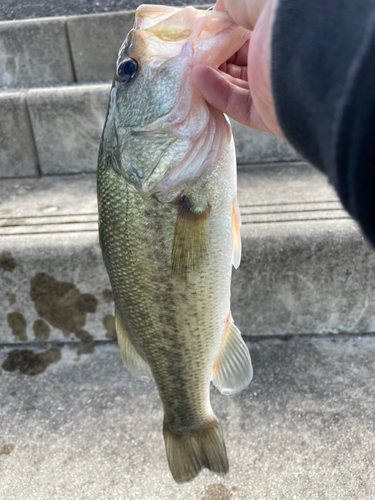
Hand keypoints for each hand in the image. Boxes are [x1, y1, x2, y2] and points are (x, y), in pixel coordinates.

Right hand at [191, 0, 282, 136]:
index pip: (248, 33)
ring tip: (192, 67)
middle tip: (193, 54)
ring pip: (237, 85)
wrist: (314, 52)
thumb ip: (232, 4)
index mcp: (283, 29)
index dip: (224, 33)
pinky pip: (239, 106)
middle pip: (241, 62)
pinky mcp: (270, 115)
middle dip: (215, 58)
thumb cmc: (286, 15)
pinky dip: (217, 94)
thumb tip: (217, 14)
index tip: (203, 34)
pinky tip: (199, 79)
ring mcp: (277, 89)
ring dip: (212, 76)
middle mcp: (282, 59)